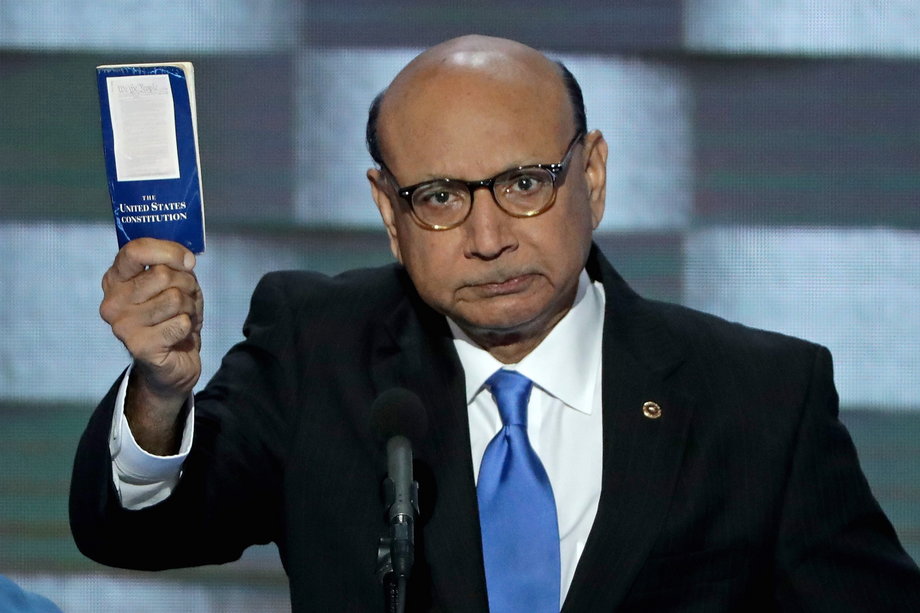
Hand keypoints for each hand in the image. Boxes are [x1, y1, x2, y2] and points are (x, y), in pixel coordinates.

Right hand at [100, 238, 202, 451]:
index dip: (169, 251)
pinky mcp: (139, 346)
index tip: (188, 261)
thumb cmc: (172, 317)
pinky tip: (179, 335)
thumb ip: (173, 265)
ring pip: (173, 298)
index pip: (135, 250)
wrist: (174, 363)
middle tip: (185, 299)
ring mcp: (122, 326)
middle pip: (162, 274)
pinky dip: (188, 326)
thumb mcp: (175, 283)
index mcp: (116, 279)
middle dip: (186, 285)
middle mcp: (112, 302)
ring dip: (188, 307)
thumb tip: (186, 260)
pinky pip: (179, 323)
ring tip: (181, 317)